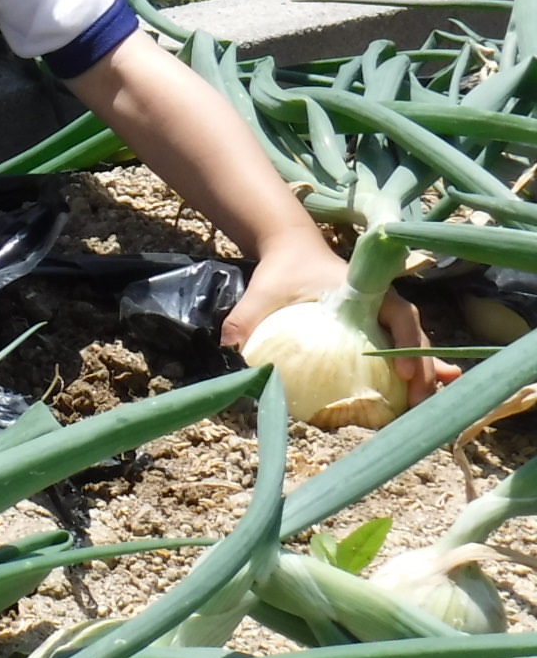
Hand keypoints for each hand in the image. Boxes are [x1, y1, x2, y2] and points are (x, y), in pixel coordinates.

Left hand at [220, 233, 454, 405]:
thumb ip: (246, 318)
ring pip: (414, 345)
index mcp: (362, 290)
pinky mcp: (377, 327)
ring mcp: (383, 315)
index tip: (404, 373)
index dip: (405, 343)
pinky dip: (416, 369)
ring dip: (426, 375)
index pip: (396, 314)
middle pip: (413, 336)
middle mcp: (381, 302)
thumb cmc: (281, 270)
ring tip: (427, 408)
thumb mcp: (262, 292)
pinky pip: (402, 349)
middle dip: (424, 371)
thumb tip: (231, 350)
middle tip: (419, 404)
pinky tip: (424, 395)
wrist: (291, 250)